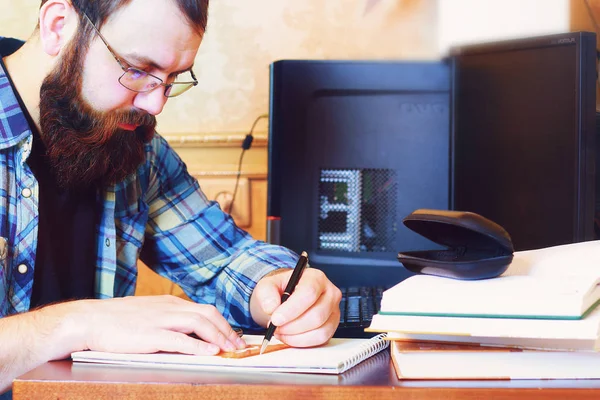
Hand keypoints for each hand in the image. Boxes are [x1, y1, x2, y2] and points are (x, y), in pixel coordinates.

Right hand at [45, 295, 245, 358]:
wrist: (89, 320)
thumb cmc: (116, 320)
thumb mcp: (148, 313)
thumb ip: (168, 319)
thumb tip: (186, 333)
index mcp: (169, 303)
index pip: (204, 310)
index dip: (222, 324)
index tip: (233, 337)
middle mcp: (169, 307)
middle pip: (208, 314)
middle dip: (226, 330)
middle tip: (238, 346)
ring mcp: (161, 320)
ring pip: (199, 323)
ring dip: (218, 337)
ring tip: (230, 350)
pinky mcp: (150, 334)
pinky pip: (180, 340)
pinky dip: (198, 346)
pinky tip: (209, 352)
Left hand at [250, 268, 341, 346]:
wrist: (285, 297)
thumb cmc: (280, 290)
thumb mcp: (267, 285)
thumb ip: (266, 293)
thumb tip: (271, 308)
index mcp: (315, 278)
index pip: (309, 293)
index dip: (292, 309)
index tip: (276, 319)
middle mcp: (329, 293)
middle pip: (316, 315)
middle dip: (292, 326)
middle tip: (275, 327)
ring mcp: (333, 311)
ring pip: (320, 331)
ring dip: (296, 336)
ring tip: (281, 331)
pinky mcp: (332, 326)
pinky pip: (320, 340)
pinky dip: (302, 342)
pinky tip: (289, 336)